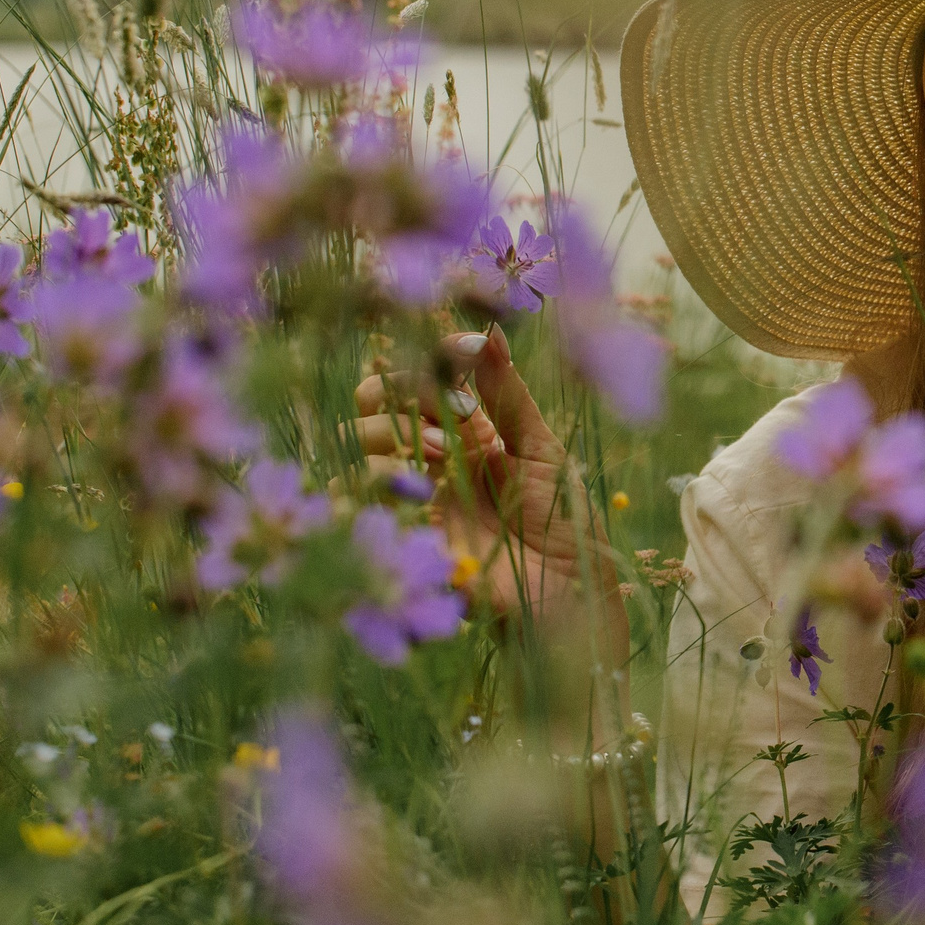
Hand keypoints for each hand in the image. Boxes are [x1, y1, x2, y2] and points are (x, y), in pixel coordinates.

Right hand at [352, 328, 605, 617]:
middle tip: (449, 419)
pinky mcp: (399, 537)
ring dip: (389, 440)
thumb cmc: (563, 520)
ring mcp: (411, 496)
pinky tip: (416, 490)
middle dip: (401, 398)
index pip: (415, 381)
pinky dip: (372, 485)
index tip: (456, 354)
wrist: (568, 593)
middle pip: (375, 407)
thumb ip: (508, 395)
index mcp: (466, 432)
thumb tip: (489, 331)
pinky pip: (356, 503)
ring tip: (438, 458)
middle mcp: (430, 460)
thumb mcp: (542, 450)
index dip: (423, 363)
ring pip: (357, 448)